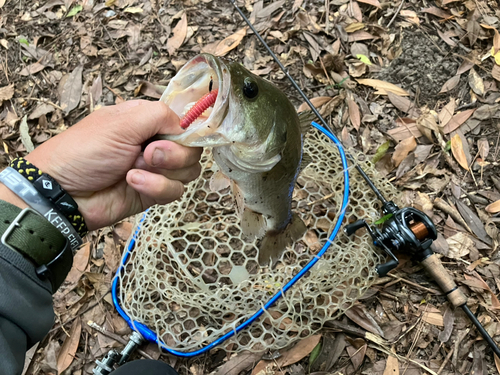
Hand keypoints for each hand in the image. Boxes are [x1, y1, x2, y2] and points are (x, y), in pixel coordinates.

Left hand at [24, 100, 201, 230]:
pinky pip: (174, 191)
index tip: (168, 137)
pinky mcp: (153, 193)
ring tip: (135, 170)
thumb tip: (185, 126)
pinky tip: (132, 183)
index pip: (184, 124)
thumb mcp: (122, 122)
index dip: (184, 132)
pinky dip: (156, 187)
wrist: (64, 193)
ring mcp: (156, 170)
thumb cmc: (86, 150)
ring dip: (164, 172)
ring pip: (188, 172)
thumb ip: (160, 115)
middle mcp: (155, 143)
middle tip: (148, 154)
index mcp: (148, 121)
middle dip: (174, 154)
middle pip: (191, 149)